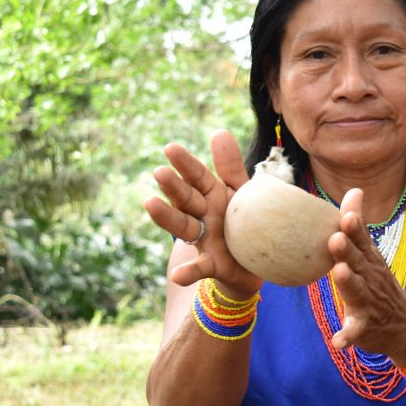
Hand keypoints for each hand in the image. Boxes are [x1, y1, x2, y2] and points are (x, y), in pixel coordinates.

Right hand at [143, 129, 261, 297]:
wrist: (255, 262)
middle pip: (186, 198)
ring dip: (167, 217)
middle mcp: (202, 215)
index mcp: (212, 195)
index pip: (198, 177)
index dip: (186, 164)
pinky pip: (199, 269)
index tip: (171, 148)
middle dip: (173, 186)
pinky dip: (188, 272)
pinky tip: (177, 274)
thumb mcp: (241, 192)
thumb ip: (230, 167)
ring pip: (183, 226)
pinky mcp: (211, 264)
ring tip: (150, 204)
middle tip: (160, 172)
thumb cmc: (244, 220)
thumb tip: (219, 131)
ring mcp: (203, 240)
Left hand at [329, 188, 405, 364]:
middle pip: (358, 262)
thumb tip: (354, 190)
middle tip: (336, 238)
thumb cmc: (378, 285)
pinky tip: (337, 341)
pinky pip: (355, 332)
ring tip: (339, 274)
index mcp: (369, 260)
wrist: (405, 327)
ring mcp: (369, 303)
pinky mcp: (364, 327)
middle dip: (347, 250)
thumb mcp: (370, 254)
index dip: (354, 228)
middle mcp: (370, 278)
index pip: (361, 240)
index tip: (346, 215)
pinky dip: (347, 336)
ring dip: (349, 284)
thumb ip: (358, 226)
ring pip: (357, 292)